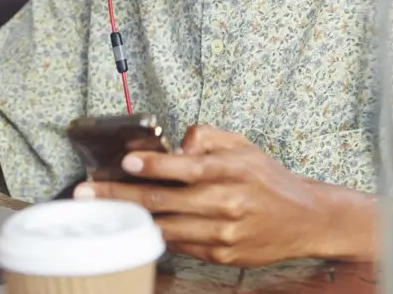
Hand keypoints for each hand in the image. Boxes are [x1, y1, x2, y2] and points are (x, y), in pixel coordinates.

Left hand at [74, 125, 371, 266]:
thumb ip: (207, 137)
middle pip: (167, 201)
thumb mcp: (243, 146)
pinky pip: (181, 244)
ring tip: (100, 211)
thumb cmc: (268, 179)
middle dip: (122, 195)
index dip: (156, 165)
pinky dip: (157, 234)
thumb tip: (174, 144)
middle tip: (85, 193)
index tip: (127, 161)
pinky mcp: (223, 255)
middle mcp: (230, 203)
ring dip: (131, 219)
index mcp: (235, 172)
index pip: (189, 168)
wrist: (306, 220)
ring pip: (168, 227)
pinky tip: (134, 226)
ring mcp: (226, 233)